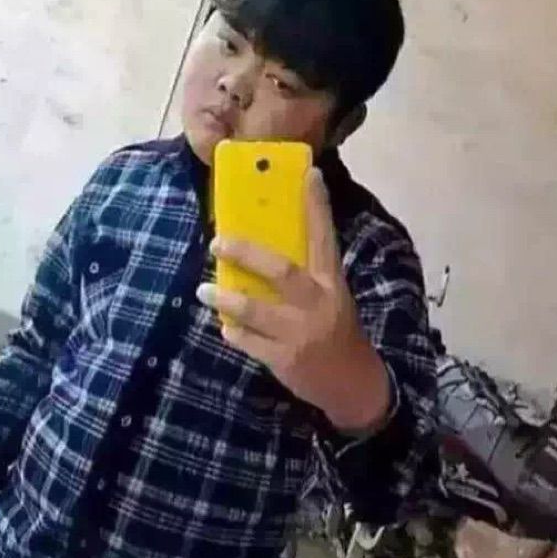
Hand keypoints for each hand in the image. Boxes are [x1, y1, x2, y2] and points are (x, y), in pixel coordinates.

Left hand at [196, 168, 390, 431]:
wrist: (352, 383)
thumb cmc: (336, 330)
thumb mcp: (332, 298)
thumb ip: (306, 276)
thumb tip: (261, 251)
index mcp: (332, 283)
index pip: (325, 238)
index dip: (317, 206)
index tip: (309, 174)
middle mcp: (318, 304)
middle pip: (281, 271)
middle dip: (247, 253)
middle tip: (217, 241)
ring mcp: (300, 333)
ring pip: (256, 310)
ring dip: (227, 298)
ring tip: (204, 289)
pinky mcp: (285, 359)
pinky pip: (250, 342)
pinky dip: (234, 332)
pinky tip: (225, 325)